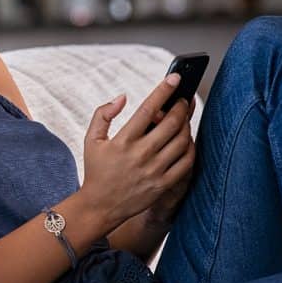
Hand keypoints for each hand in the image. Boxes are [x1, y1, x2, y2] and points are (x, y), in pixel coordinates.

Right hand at [80, 74, 197, 226]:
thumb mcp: (91, 139)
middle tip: (182, 99)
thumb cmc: (96, 169)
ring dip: (186, 125)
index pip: (149, 108)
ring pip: (182, 140)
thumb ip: (103, 114)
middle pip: (172, 122)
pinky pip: (187, 161)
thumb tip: (122, 97)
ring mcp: (154, 170)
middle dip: (181, 106)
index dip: (164, 90)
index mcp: (123, 140)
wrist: (100, 206)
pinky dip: (190, 147)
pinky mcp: (164, 184)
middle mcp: (141, 154)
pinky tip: (185, 140)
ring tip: (183, 118)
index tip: (175, 77)